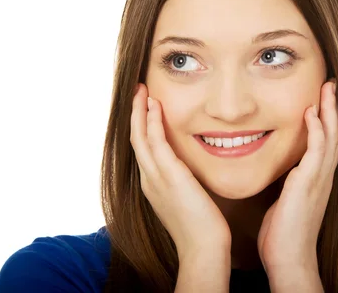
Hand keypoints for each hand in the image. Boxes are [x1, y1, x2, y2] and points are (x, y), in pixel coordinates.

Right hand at [130, 83, 231, 261]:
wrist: (203, 246)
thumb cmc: (200, 225)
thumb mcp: (186, 198)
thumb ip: (182, 181)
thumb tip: (188, 170)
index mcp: (152, 183)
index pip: (142, 148)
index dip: (140, 125)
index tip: (144, 106)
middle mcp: (148, 178)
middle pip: (134, 138)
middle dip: (134, 113)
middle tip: (138, 91)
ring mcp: (155, 177)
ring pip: (139, 136)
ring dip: (139, 111)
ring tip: (142, 91)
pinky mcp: (169, 175)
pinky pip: (155, 142)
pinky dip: (151, 123)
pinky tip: (154, 106)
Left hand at [257, 80, 337, 278]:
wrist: (289, 259)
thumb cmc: (283, 234)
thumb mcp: (285, 201)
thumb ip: (286, 184)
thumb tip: (279, 173)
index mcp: (316, 179)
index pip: (326, 142)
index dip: (326, 119)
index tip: (320, 98)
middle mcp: (323, 176)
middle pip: (334, 134)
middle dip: (332, 108)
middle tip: (329, 84)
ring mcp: (319, 180)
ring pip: (330, 137)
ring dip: (329, 111)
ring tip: (326, 88)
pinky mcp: (309, 184)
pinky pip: (316, 151)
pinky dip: (316, 130)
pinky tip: (311, 113)